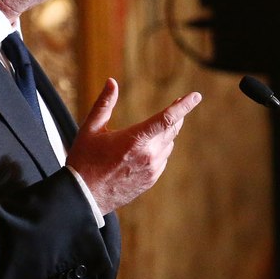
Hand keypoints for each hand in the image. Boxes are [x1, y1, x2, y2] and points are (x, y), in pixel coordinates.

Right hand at [67, 79, 200, 213]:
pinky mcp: (151, 180)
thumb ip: (104, 103)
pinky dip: (159, 150)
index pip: (167, 119)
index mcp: (135, 140)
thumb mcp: (90, 129)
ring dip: (165, 134)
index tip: (195, 96)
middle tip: (176, 104)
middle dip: (176, 115)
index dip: (184, 106)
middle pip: (172, 130)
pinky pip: (162, 160)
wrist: (84, 196)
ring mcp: (151, 170)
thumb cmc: (84, 161)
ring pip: (168, 145)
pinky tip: (145, 149)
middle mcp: (148, 155)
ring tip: (151, 130)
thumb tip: (112, 82)